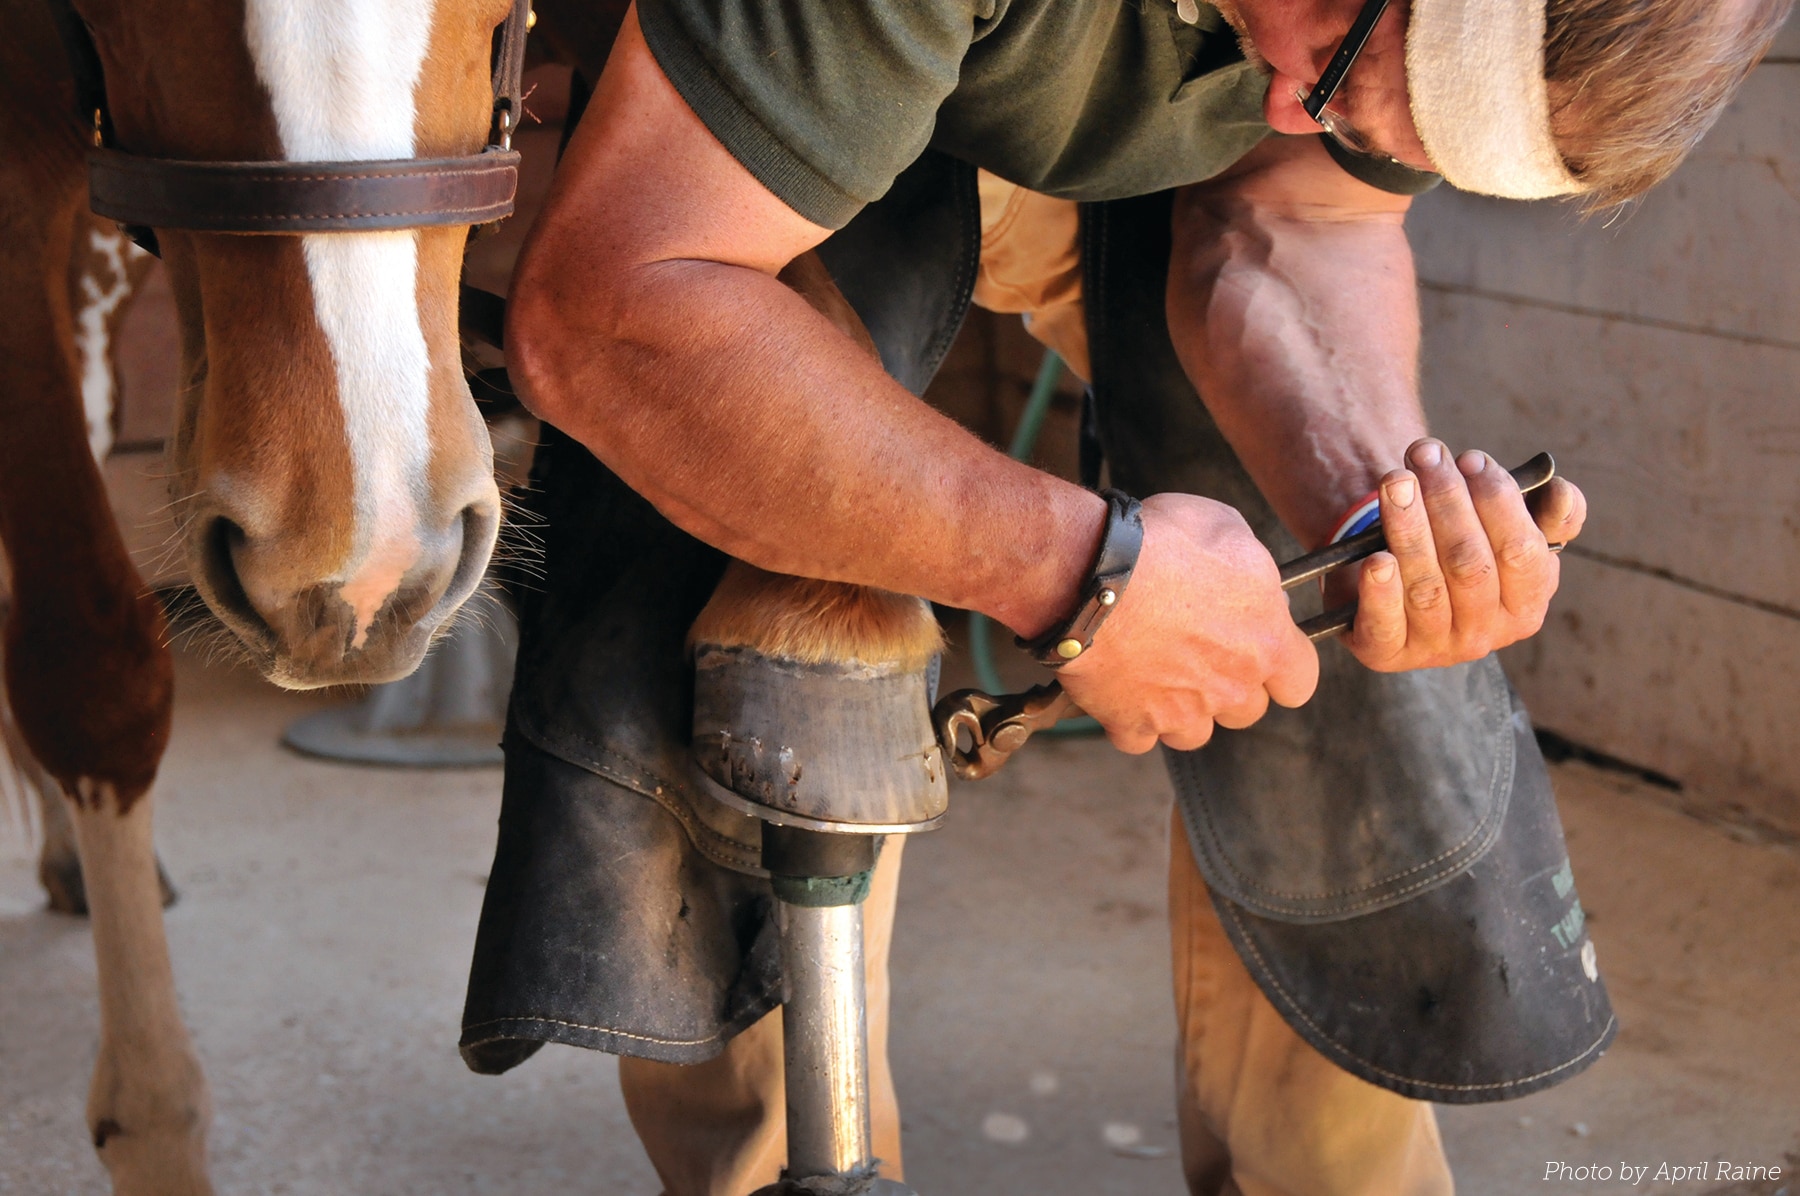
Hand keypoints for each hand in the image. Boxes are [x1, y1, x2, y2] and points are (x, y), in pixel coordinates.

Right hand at [1055, 493, 1319, 753]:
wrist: (1089, 573)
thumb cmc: (1161, 542)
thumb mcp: (1226, 528)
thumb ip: (1253, 569)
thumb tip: (1257, 587)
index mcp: (1265, 643)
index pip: (1300, 682)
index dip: (1282, 668)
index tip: (1262, 650)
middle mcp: (1230, 686)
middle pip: (1247, 710)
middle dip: (1228, 686)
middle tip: (1199, 652)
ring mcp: (1181, 712)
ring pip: (1195, 732)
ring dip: (1183, 709)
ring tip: (1158, 673)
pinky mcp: (1132, 722)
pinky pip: (1139, 736)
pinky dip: (1131, 719)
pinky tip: (1120, 687)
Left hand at [1340, 439, 1586, 670]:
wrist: (1399, 593)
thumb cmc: (1462, 551)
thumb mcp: (1510, 531)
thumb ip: (1547, 514)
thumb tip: (1560, 492)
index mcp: (1527, 606)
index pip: (1521, 551)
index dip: (1497, 501)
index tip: (1471, 458)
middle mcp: (1485, 633)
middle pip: (1470, 564)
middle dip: (1447, 501)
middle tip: (1425, 456)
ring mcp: (1435, 648)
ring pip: (1426, 586)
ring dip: (1409, 528)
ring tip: (1396, 481)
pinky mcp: (1386, 653)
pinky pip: (1385, 625)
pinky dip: (1381, 592)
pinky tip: (1376, 559)